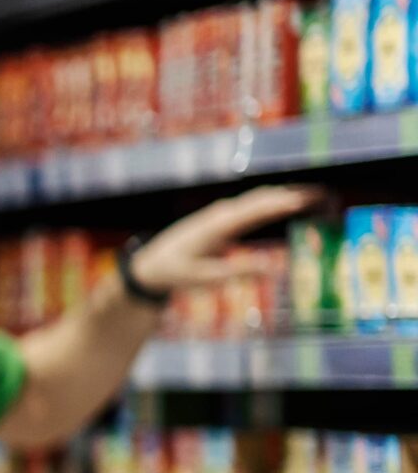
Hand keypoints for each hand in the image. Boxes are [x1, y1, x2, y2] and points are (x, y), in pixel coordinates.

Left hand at [130, 184, 325, 292]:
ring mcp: (221, 214)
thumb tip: (275, 268)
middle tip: (323, 195)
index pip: (256, 209)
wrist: (150, 265)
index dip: (283, 203)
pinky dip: (272, 202)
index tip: (308, 199)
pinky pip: (251, 205)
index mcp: (218, 226)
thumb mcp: (206, 278)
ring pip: (258, 198)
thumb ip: (240, 272)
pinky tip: (287, 203)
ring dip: (284, 194)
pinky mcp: (222, 218)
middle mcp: (221, 214)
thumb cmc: (176, 272)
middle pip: (262, 198)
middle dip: (292, 194)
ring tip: (313, 196)